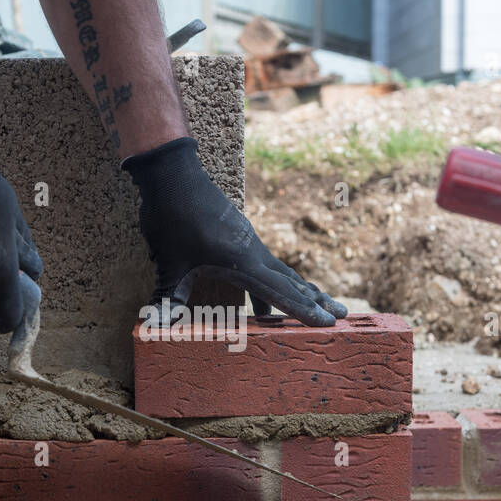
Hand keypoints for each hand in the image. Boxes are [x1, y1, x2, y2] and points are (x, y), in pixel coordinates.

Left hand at [121, 137, 346, 324]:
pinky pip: (266, 267)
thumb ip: (168, 296)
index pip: (280, 292)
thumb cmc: (171, 218)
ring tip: (320, 307)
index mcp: (242, 261)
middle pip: (292, 282)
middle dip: (316, 302)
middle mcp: (253, 253)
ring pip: (282, 273)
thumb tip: (156, 326)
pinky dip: (277, 284)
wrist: (173, 175)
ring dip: (301, 292)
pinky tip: (263, 305)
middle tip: (343, 316)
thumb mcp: (168, 262)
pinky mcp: (240, 238)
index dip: (303, 310)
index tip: (328, 323)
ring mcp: (249, 243)